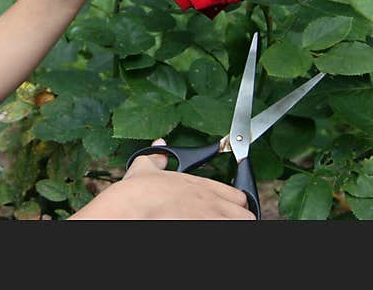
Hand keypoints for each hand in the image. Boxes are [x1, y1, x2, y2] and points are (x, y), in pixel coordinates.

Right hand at [69, 139, 254, 219]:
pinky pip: (228, 233)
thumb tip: (159, 145)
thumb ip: (157, 156)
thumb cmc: (139, 191)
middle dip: (237, 218)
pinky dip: (219, 231)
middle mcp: (211, 203)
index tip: (224, 207)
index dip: (233, 203)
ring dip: (230, 224)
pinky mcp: (205, 229)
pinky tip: (205, 228)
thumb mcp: (146, 167)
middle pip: (245, 215)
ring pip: (241, 225)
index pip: (238, 196)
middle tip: (223, 219)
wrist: (132, 208)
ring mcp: (211, 219)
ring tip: (216, 223)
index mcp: (201, 185)